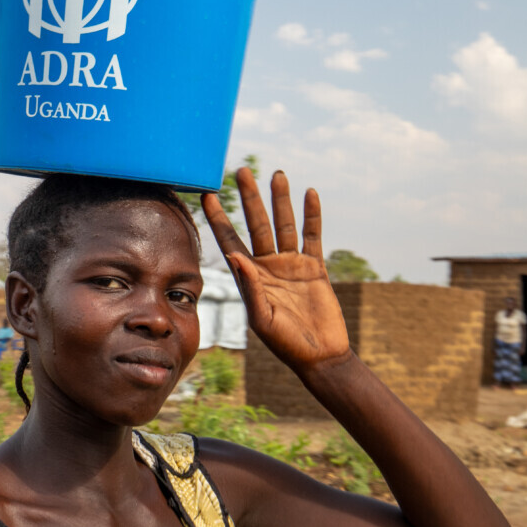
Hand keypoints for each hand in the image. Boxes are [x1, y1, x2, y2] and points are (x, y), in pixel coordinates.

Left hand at [202, 167, 350, 375]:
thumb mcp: (262, 319)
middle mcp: (267, 266)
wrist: (319, 356)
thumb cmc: (286, 344)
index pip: (229, 240)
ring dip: (280, 200)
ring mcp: (291, 265)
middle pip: (256, 224)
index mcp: (249, 278)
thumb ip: (250, 288)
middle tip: (242, 170)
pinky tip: (309, 194)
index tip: (207, 194)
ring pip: (284, 225)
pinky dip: (312, 216)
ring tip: (277, 173)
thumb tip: (236, 256)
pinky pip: (312, 236)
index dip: (219, 218)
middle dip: (250, 198)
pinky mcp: (315, 267)